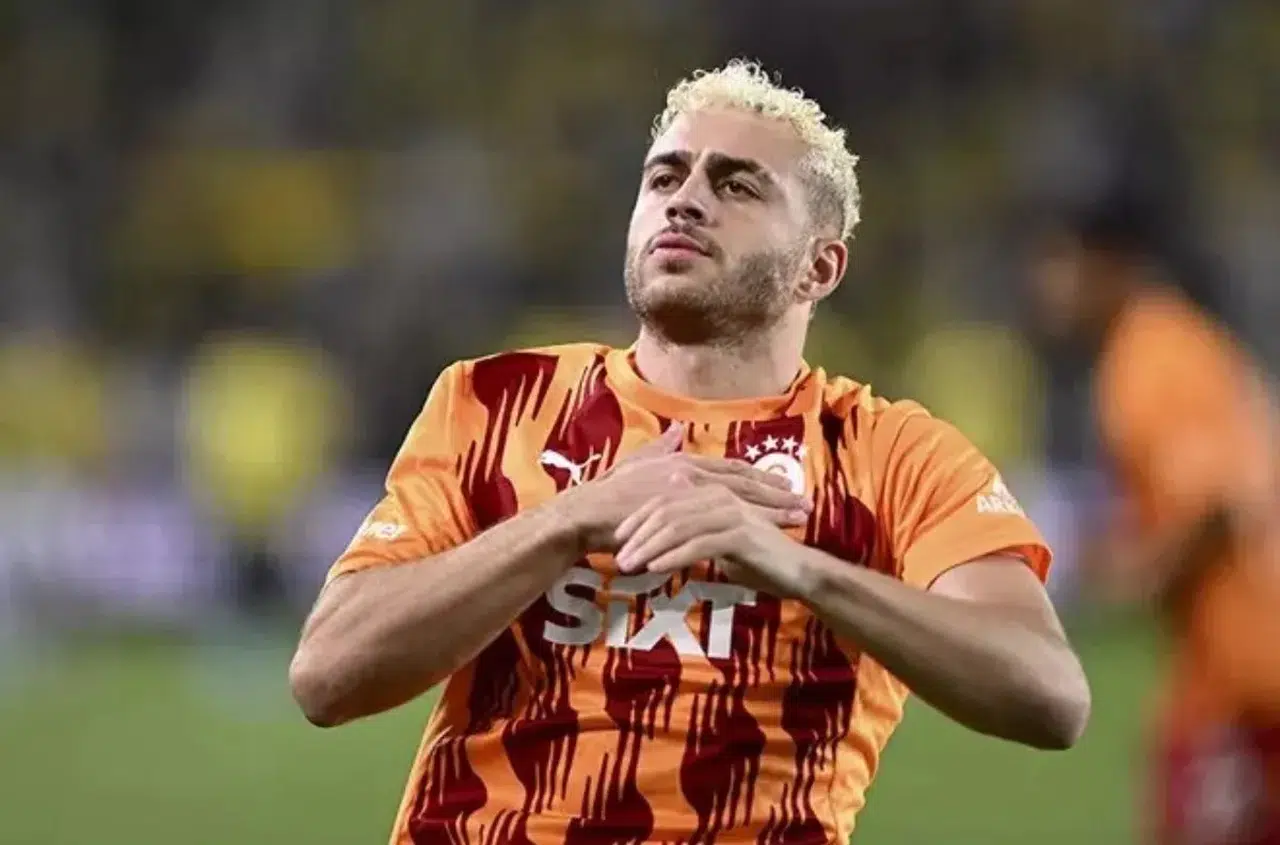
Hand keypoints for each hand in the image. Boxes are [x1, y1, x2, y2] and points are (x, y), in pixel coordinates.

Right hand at [562, 424, 811, 553]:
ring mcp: (684, 487)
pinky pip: (720, 517)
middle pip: (743, 481)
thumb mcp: (635, 465)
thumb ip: (661, 448)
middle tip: (808, 501)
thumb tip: (678, 431)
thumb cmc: (604, 498)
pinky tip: (767, 534)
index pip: (730, 469)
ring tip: (800, 517)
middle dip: (778, 492)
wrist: (582, 515)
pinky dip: (746, 524)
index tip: (786, 484)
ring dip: (772, 508)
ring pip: (739, 498)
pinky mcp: (679, 508)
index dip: (760, 477)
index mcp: (681, 461)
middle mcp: (688, 469)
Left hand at [613, 481, 808, 597]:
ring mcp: (730, 513)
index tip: (616, 539)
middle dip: (638, 535)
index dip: (638, 518)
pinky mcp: (740, 535)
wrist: (798, 573)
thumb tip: (663, 541)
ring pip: (678, 527)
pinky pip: (698, 545)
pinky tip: (655, 569)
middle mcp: (720, 496)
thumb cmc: (757, 560)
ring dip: (649, 547)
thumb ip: (694, 535)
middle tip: (617, 558)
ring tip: (629, 566)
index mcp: (713, 492)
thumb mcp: (720, 544)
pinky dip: (673, 557)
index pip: (665, 499)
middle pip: (667, 511)